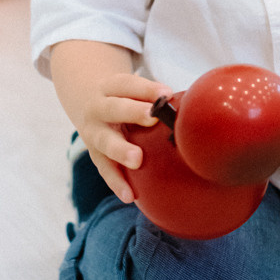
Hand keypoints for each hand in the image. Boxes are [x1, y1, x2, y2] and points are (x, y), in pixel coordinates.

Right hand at [75, 72, 170, 203]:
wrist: (90, 108)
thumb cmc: (125, 100)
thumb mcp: (133, 91)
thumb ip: (155, 98)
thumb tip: (188, 108)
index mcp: (110, 87)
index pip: (127, 84)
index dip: (146, 88)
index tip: (166, 94)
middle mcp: (97, 108)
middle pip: (113, 108)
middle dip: (133, 112)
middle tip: (152, 118)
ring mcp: (93, 133)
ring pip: (105, 141)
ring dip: (121, 150)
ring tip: (137, 159)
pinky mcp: (96, 156)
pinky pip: (105, 170)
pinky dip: (117, 182)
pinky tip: (130, 196)